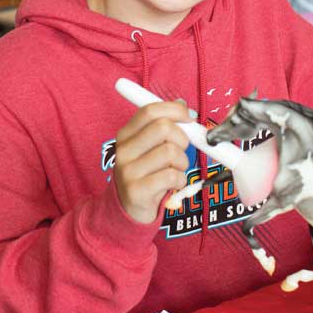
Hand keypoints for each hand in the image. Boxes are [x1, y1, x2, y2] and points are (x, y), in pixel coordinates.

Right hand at [113, 101, 190, 223]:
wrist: (128, 208)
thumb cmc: (145, 173)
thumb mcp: (148, 147)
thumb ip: (162, 125)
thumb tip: (182, 104)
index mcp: (125, 134)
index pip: (150, 111)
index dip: (174, 110)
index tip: (189, 117)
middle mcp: (123, 150)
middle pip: (163, 128)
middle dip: (182, 138)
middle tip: (181, 150)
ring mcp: (128, 171)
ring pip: (171, 152)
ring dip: (182, 163)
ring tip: (175, 170)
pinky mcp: (137, 191)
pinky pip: (172, 176)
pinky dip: (181, 180)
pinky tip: (174, 183)